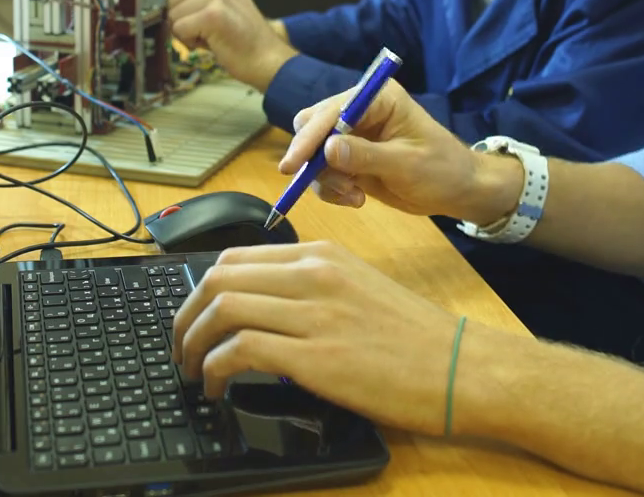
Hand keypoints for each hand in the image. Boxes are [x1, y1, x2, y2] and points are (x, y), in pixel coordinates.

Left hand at [132, 0, 296, 89]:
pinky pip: (180, 29)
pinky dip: (190, 42)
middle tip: (209, 32)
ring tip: (213, 38)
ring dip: (187, 33)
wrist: (267, 59)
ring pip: (174, 16)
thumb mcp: (220, 11)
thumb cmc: (243, 42)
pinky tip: (212, 43)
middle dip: (183, 21)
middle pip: (173, 0)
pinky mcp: (212, 13)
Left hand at [171, 241, 464, 433]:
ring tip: (192, 372)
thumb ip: (310, 288)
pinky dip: (214, 370)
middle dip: (185, 316)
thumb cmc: (416, 338)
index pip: (235, 257)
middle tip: (180, 348)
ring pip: (223, 309)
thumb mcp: (358, 289)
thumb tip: (260, 309)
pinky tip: (216, 388)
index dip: (199, 290)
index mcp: (322, 255)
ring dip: (192, 344)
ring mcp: (315, 313)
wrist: (463, 368)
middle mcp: (314, 274)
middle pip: (218, 278)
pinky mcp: (317, 357)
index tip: (192, 318)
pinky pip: (241, 350)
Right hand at [284, 80, 522, 224]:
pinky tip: (357, 199)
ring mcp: (353, 135)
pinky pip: (323, 172)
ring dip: (325, 179)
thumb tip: (326, 151)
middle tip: (327, 184)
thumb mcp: (406, 164)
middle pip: (313, 126)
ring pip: (314, 153)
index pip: (331, 111)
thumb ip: (365, 156)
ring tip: (353, 195)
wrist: (458, 190)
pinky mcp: (350, 159)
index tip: (293, 165)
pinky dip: (332, 189)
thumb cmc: (442, 169)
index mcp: (378, 99)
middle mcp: (360, 111)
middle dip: (312, 158)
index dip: (310, 137)